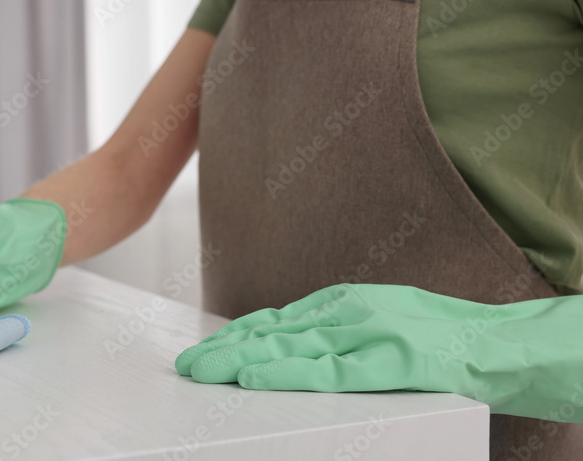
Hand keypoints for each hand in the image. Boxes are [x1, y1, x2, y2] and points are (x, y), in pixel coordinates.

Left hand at [175, 282, 582, 421]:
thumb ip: (336, 324)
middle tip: (187, 364)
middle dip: (226, 349)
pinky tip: (258, 379)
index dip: (237, 335)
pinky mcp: (391, 363)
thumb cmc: (437, 334)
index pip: (276, 320)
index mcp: (343, 302)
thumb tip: (292, 335)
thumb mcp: (376, 315)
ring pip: (292, 349)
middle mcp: (347, 313)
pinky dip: (289, 375)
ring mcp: (368, 335)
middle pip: (273, 332)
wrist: (494, 343)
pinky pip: (330, 372)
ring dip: (243, 361)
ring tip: (206, 372)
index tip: (205, 348)